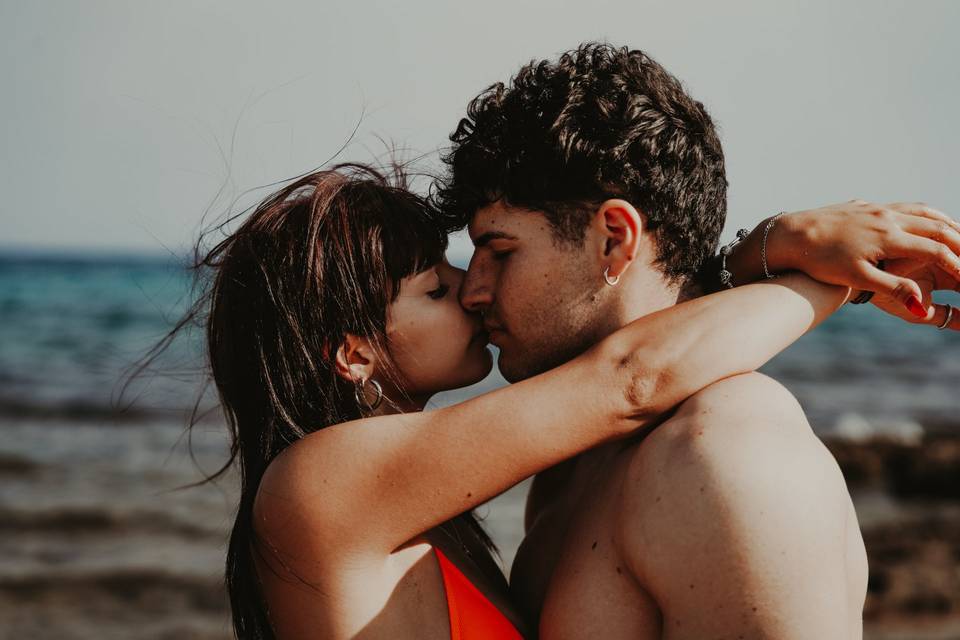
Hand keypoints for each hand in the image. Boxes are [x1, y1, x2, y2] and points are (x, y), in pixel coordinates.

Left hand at [772, 200, 959, 317]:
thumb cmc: (820, 259)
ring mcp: (876, 209)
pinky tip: (925, 221)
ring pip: (923, 213)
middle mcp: (888, 218)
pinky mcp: (865, 206)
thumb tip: (924, 307)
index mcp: (889, 237)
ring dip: (947, 224)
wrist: (790, 234)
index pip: (937, 250)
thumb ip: (893, 288)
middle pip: (937, 228)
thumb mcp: (856, 277)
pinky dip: (924, 215)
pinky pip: (905, 207)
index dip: (959, 265)